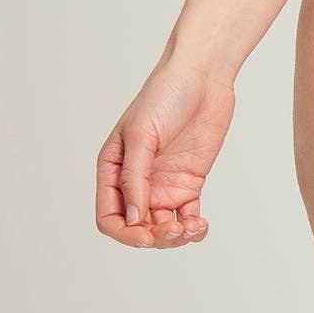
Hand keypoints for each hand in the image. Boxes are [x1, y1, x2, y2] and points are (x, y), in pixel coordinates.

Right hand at [95, 57, 235, 248]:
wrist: (204, 75)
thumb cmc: (165, 94)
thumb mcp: (143, 135)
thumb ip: (136, 178)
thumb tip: (133, 219)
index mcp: (114, 169)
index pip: (109, 217)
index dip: (125, 233)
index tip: (146, 235)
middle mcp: (137, 181)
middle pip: (137, 228)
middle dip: (154, 237)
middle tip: (176, 229)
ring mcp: (164, 183)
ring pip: (163, 227)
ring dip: (175, 237)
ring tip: (192, 228)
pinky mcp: (189, 181)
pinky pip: (187, 216)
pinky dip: (193, 228)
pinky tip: (201, 224)